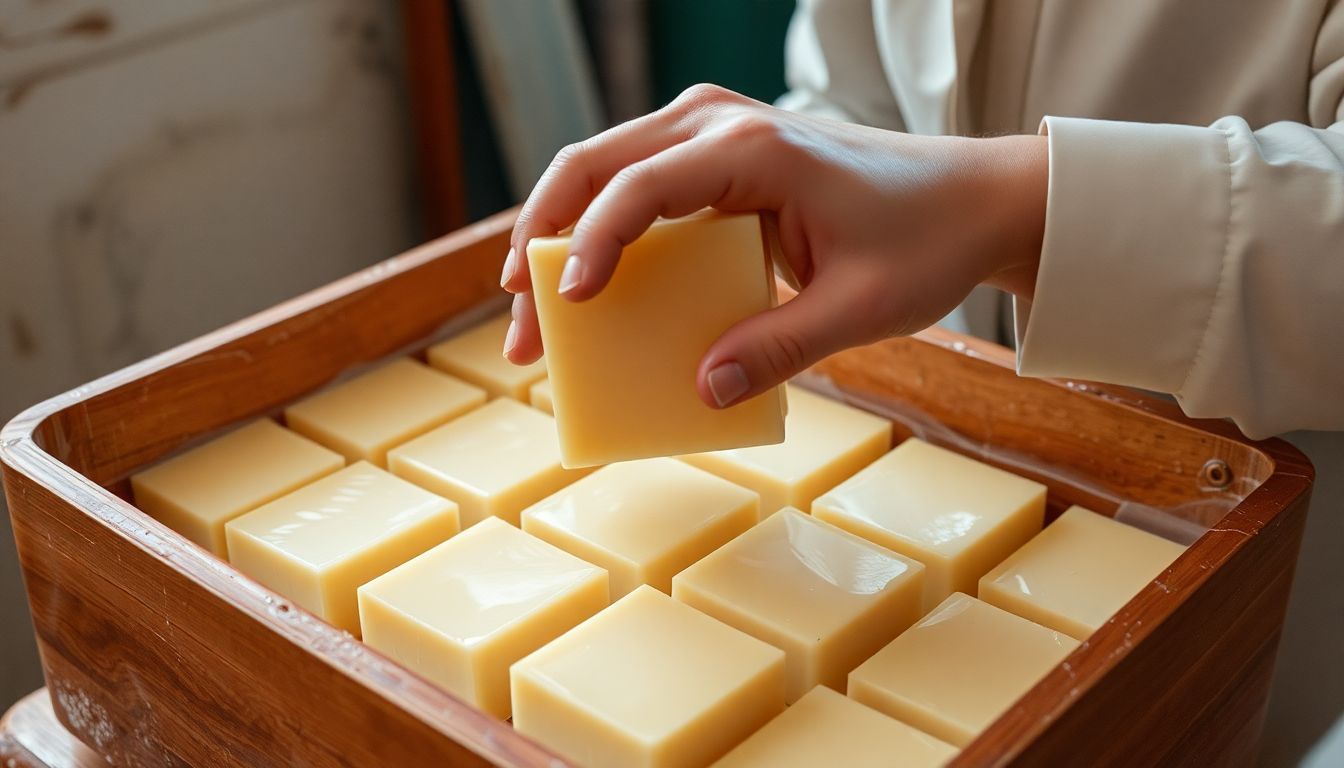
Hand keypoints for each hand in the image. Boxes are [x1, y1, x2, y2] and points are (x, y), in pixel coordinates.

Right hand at [500, 84, 1046, 407]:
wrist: (972, 198)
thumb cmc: (924, 242)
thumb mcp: (861, 309)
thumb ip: (780, 348)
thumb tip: (701, 391)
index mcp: (753, 149)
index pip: (640, 187)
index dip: (591, 244)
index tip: (568, 306)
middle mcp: (720, 121)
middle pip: (594, 164)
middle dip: (543, 241)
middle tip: (522, 319)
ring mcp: (715, 127)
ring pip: (602, 166)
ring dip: (559, 231)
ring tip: (536, 308)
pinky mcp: (718, 151)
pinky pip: (636, 180)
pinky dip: (599, 226)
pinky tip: (587, 281)